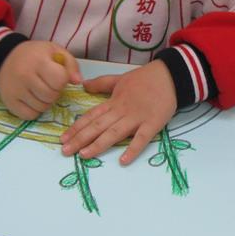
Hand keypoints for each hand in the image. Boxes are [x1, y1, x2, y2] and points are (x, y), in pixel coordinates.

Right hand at [0, 41, 80, 119]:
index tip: (57, 76)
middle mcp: (25, 76)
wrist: (5, 58)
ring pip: (42, 107)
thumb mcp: (54, 51)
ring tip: (41, 90)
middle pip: (51, 96)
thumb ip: (70, 65)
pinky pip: (30, 115)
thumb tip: (78, 82)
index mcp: (38, 61)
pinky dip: (35, 110)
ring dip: (46, 101)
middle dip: (55, 92)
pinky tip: (33, 99)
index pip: (60, 80)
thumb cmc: (35, 55)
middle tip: (49, 84)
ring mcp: (15, 91)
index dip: (62, 80)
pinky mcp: (9, 102)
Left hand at [60, 60, 176, 164]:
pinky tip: (123, 160)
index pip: (91, 116)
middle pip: (98, 126)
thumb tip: (84, 86)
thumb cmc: (146, 78)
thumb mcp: (120, 78)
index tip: (63, 138)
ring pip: (114, 133)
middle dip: (80, 139)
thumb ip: (102, 83)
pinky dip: (133, 149)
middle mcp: (122, 111)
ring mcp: (137, 118)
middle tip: (66, 151)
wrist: (171, 75)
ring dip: (99, 144)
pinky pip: (141, 138)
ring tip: (84, 155)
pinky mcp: (153, 124)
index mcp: (114, 102)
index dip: (76, 128)